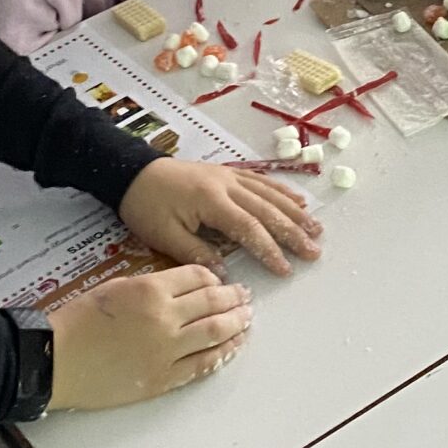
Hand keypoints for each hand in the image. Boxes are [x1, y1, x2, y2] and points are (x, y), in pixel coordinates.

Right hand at [47, 266, 251, 407]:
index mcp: (150, 289)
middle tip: (245, 298)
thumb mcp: (115, 287)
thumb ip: (151, 286)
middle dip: (235, 299)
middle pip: (214, 303)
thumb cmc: (77, 322)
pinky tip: (232, 346)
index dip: (215, 278)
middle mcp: (165, 317)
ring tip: (247, 320)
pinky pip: (203, 365)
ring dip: (237, 324)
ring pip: (216, 332)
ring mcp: (167, 350)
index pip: (198, 277)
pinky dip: (223, 354)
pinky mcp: (164, 378)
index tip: (223, 282)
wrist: (55, 360)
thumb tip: (182, 290)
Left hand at [119, 158, 321, 279]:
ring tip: (316, 228)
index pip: (249, 229)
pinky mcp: (227, 172)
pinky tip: (297, 201)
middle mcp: (227, 185)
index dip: (270, 250)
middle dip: (293, 232)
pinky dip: (281, 191)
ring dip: (295, 212)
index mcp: (211, 202)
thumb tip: (224, 276)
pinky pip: (261, 181)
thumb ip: (196, 255)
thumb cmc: (145, 206)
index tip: (286, 269)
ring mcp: (230, 176)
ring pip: (270, 194)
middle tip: (314, 252)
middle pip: (268, 210)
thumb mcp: (163, 236)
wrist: (131, 171)